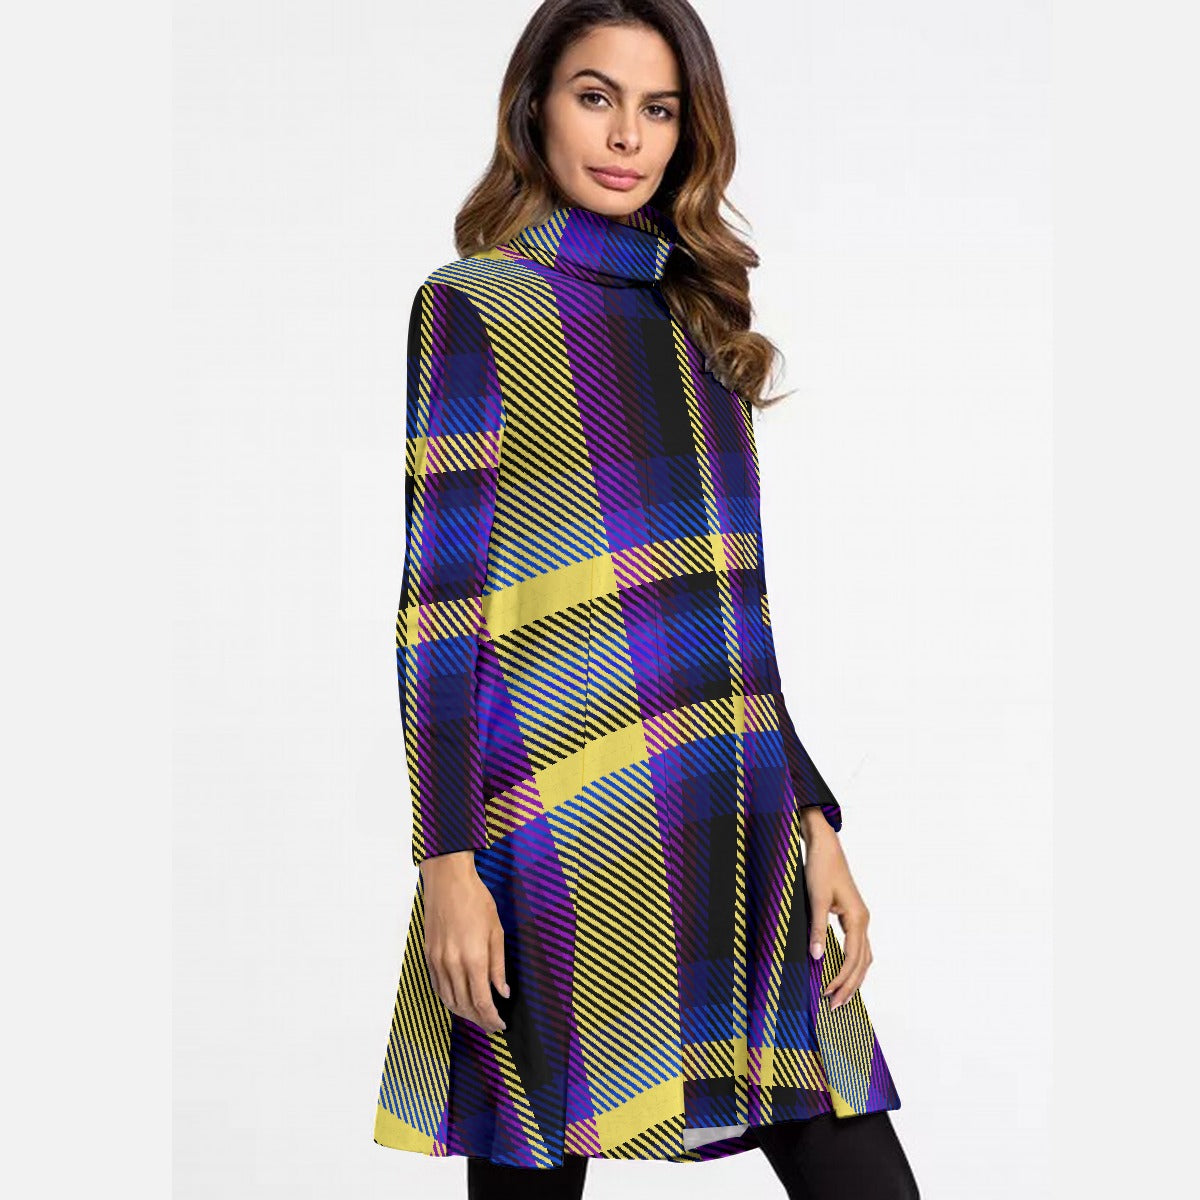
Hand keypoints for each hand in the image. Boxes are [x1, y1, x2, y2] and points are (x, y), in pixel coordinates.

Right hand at [419, 851, 509, 1033]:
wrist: (448, 880)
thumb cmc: (476, 900)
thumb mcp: (496, 931)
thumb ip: (498, 966)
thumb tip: (502, 991)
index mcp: (473, 959)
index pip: (481, 1002)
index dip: (491, 1019)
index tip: (499, 1025)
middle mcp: (453, 964)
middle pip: (464, 1005)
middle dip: (479, 1020)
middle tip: (491, 1024)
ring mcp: (438, 960)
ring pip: (448, 999)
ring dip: (463, 1013)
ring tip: (476, 1016)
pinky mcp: (429, 955)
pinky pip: (438, 986)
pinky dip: (448, 998)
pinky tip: (458, 1000)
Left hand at [799, 811, 872, 1010]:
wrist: (826, 846)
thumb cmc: (821, 868)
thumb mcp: (815, 899)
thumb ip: (817, 929)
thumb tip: (816, 957)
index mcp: (858, 919)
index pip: (853, 959)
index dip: (841, 979)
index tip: (828, 995)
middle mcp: (863, 921)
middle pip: (862, 962)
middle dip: (850, 986)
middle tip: (835, 1006)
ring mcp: (860, 918)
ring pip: (863, 956)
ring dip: (853, 977)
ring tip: (839, 995)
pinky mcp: (853, 916)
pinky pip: (857, 946)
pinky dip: (852, 963)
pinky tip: (841, 971)